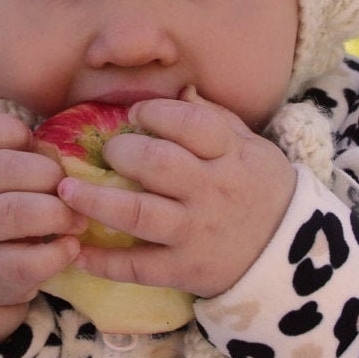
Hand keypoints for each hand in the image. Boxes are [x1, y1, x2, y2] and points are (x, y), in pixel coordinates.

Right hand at [0, 111, 88, 308]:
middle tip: (68, 186)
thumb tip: (75, 151)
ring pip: (11, 213)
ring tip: (78, 219)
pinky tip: (71, 247)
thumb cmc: (5, 199)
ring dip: (55, 212)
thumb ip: (33, 151)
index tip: (31, 139)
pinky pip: (24, 263)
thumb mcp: (6, 170)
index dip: (10, 130)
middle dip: (44, 172)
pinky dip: (55, 254)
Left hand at [55, 89, 295, 298]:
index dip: (157, 112)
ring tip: (66, 191)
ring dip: (97, 202)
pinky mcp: (185, 270)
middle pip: (158, 164)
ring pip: (139, 214)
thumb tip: (181, 87)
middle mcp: (211, 191)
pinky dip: (105, 262)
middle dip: (122, 152)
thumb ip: (215, 117)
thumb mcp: (251, 147)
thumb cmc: (261, 190)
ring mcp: (196, 233)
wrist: (292, 258)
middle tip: (108, 151)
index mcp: (230, 154)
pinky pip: (139, 267)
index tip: (136, 113)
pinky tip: (77, 252)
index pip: (191, 124)